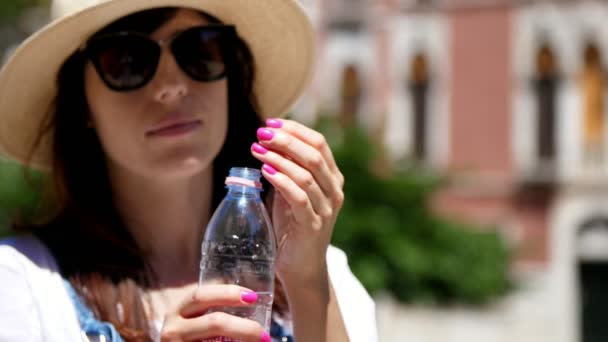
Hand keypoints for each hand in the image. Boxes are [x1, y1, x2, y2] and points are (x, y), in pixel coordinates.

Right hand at [160, 284, 269, 341]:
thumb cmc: (189, 337)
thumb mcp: (193, 322)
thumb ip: (212, 313)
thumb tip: (252, 305)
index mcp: (178, 312)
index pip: (201, 295)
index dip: (228, 293)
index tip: (253, 296)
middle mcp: (173, 329)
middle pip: (214, 322)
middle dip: (243, 326)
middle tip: (262, 332)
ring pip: (216, 341)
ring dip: (243, 338)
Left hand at [251, 118, 343, 284]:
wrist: (300, 266)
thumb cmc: (292, 226)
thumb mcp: (290, 191)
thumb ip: (286, 169)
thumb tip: (266, 141)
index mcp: (332, 178)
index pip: (319, 143)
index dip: (295, 130)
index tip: (270, 123)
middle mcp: (334, 191)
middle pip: (314, 154)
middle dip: (286, 140)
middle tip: (261, 133)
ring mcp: (326, 209)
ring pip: (306, 174)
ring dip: (278, 158)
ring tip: (256, 149)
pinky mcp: (313, 226)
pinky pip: (299, 197)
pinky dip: (281, 181)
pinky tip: (264, 171)